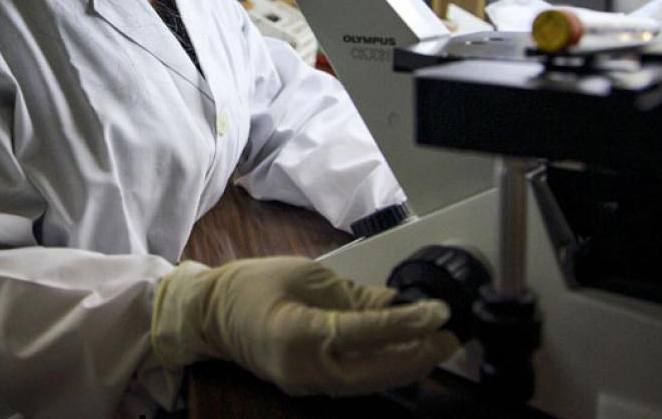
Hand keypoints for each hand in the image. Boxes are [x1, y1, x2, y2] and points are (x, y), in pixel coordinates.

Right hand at [151, 257, 458, 396]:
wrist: (211, 314)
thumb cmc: (251, 286)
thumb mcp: (305, 275)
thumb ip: (353, 294)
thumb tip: (398, 303)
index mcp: (300, 335)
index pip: (366, 333)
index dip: (407, 325)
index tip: (438, 313)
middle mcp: (307, 370)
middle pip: (377, 371)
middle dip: (419, 355)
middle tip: (450, 335)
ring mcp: (310, 384)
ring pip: (372, 383)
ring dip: (408, 365)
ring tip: (437, 344)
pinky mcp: (314, 385)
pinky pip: (358, 381)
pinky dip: (386, 368)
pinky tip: (406, 353)